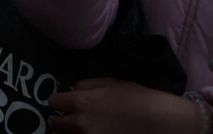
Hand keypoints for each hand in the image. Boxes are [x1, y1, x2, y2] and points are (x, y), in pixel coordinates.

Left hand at [51, 79, 207, 133]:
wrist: (160, 122)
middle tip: (70, 119)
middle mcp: (80, 123)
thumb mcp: (110, 83)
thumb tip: (73, 90)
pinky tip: (97, 133)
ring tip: (85, 129)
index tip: (64, 104)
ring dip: (72, 133)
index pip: (53, 102)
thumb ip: (87, 86)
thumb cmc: (137, 99)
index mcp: (81, 102)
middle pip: (56, 124)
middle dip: (61, 120)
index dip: (59, 102)